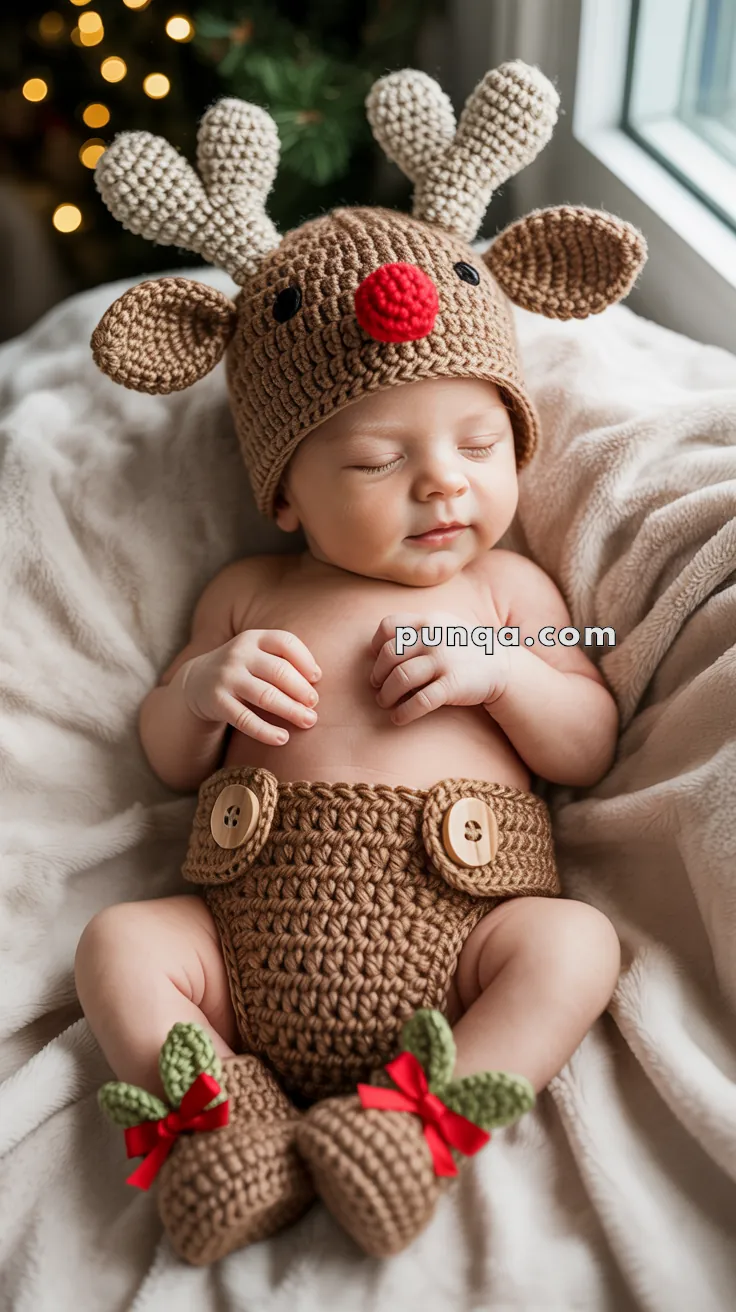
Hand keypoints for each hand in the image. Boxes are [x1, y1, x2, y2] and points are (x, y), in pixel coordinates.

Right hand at [181, 629, 320, 745]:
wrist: (197, 682)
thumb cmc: (243, 670)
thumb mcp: (258, 655)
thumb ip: (284, 661)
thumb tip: (317, 679)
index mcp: (254, 638)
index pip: (285, 642)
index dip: (305, 660)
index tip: (317, 678)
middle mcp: (239, 654)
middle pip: (279, 671)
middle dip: (302, 690)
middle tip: (315, 706)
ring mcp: (226, 677)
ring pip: (265, 695)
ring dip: (291, 711)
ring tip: (308, 722)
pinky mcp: (216, 701)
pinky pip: (245, 719)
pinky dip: (266, 731)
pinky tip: (283, 739)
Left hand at [369, 611, 509, 724]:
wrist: (502, 666)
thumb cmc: (464, 649)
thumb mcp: (443, 627)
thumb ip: (417, 630)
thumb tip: (379, 647)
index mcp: (429, 621)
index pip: (388, 626)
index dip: (376, 644)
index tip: (375, 659)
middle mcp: (433, 638)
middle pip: (389, 655)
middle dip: (378, 674)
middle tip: (376, 686)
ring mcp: (444, 661)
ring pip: (400, 678)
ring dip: (386, 695)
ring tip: (384, 702)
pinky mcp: (452, 685)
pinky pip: (419, 701)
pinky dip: (403, 712)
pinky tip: (398, 718)